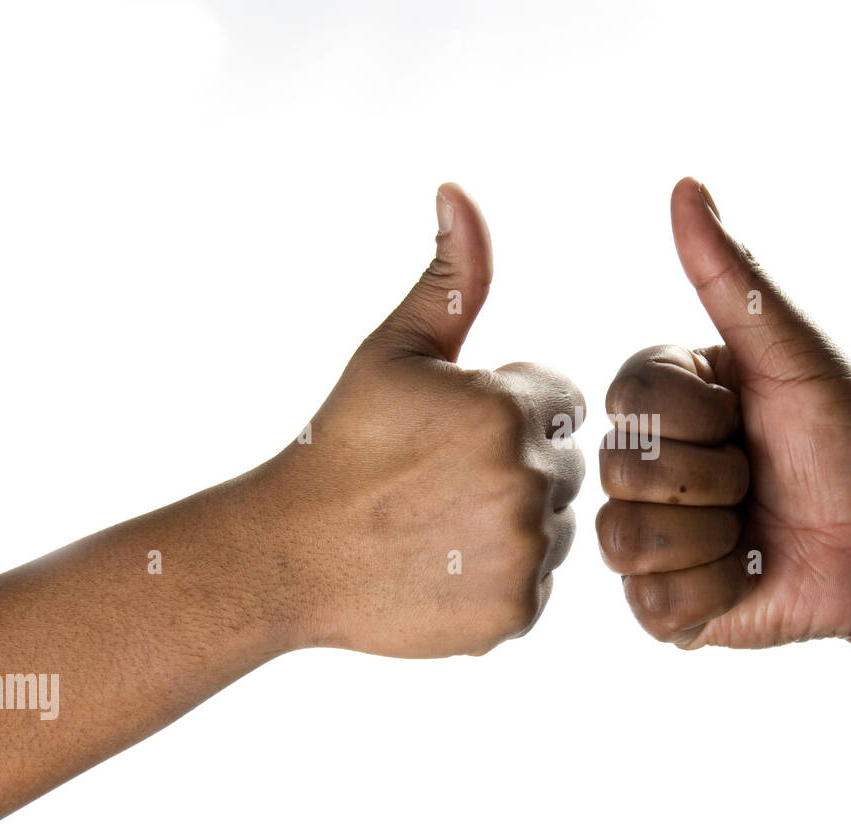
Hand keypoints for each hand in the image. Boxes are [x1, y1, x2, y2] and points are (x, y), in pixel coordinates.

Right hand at [255, 184, 584, 657]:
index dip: (512, 411)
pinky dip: (501, 579)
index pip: (564, 403)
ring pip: (555, 527)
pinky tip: (443, 567)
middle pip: (564, 467)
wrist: (286, 555)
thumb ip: (450, 278)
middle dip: (515, 467)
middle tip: (439, 482)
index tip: (454, 432)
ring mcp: (524, 554)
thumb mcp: (394, 350)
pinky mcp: (515, 614)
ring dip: (513, 524)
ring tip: (439, 524)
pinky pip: (537, 582)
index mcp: (508, 409)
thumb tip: (460, 192)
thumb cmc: (340, 442)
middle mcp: (528, 482)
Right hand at [596, 178, 850, 648]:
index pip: (632, 396)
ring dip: (714, 539)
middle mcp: (642, 462)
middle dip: (717, 480)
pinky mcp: (663, 602)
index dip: (703, 416)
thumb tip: (685, 184)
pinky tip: (747, 573)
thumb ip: (734, 280)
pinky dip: (714, 592)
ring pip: (627, 542)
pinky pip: (652, 606)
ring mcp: (647, 534)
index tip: (748, 418)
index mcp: (661, 398)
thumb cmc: (849, 438)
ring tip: (752, 530)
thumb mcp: (796, 354)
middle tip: (759, 480)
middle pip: (625, 471)